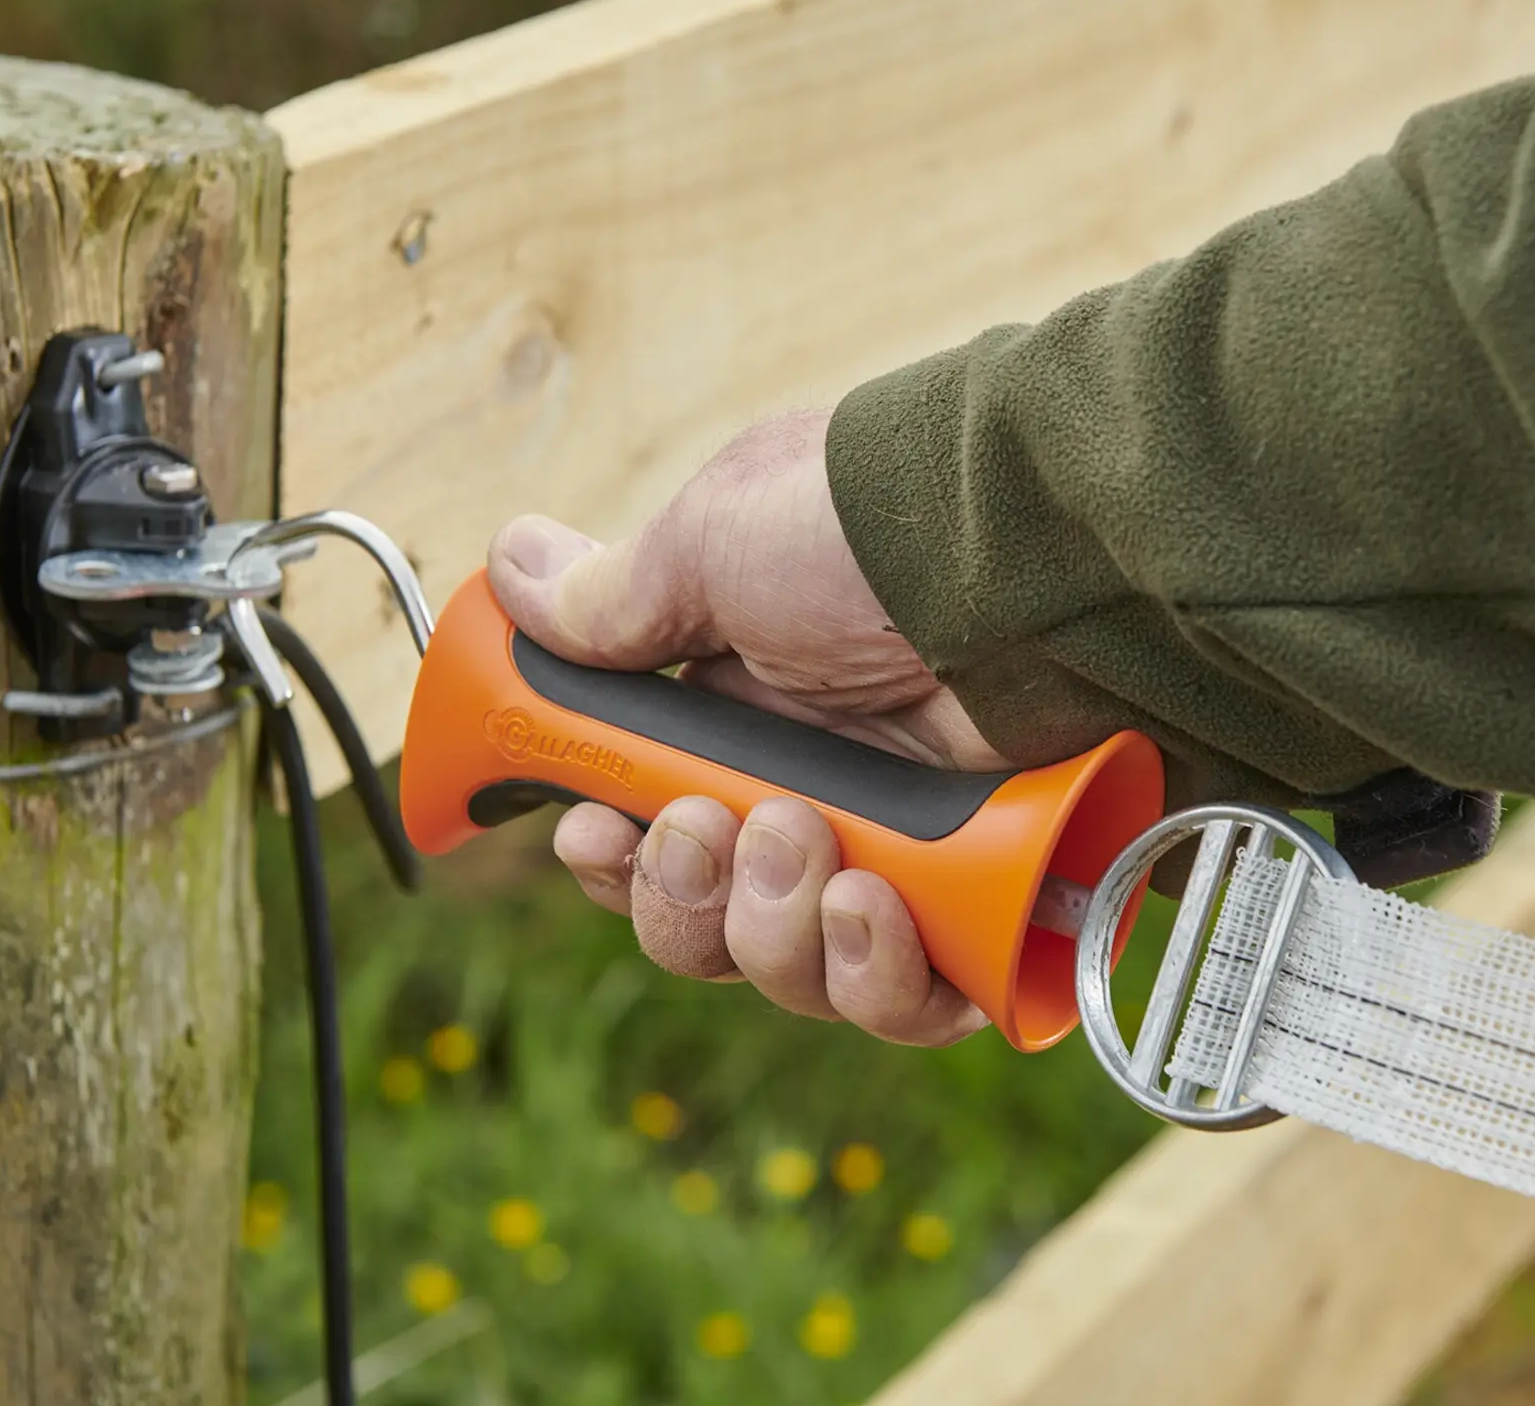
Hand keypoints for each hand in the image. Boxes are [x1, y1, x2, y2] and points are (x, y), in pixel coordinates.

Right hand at [487, 408, 1005, 1045]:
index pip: (644, 833)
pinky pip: (903, 1003)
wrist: (1024, 555)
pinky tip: (874, 907)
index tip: (596, 834)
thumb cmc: (865, 531)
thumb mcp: (715, 548)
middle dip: (686, 901)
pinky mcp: (974, 904)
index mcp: (736, 723)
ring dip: (774, 931)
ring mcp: (893, 852)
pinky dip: (875, 978)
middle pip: (705, 924)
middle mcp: (808, 795)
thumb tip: (510, 563)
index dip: (612, 858)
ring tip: (812, 844)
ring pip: (790, 973)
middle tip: (713, 830)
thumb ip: (612, 598)